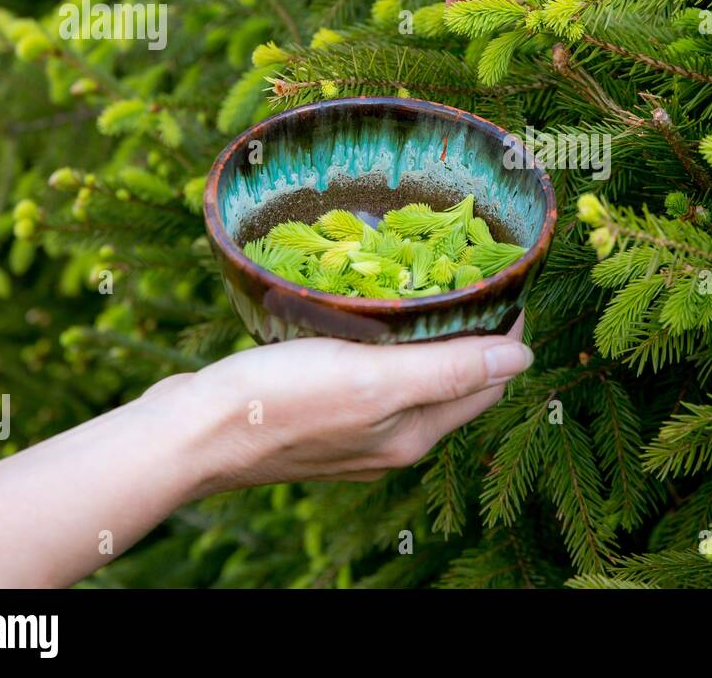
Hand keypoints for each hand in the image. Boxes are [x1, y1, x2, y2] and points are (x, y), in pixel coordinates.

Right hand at [177, 316, 532, 490]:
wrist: (188, 436)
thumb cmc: (278, 402)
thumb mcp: (374, 380)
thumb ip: (450, 371)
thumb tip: (523, 358)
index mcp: (414, 433)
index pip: (488, 382)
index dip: (505, 332)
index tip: (505, 282)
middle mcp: (392, 440)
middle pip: (455, 381)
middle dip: (471, 331)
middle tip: (468, 272)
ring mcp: (354, 434)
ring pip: (413, 380)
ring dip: (426, 337)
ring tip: (424, 283)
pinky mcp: (319, 419)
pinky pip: (371, 378)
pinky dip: (383, 346)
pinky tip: (365, 317)